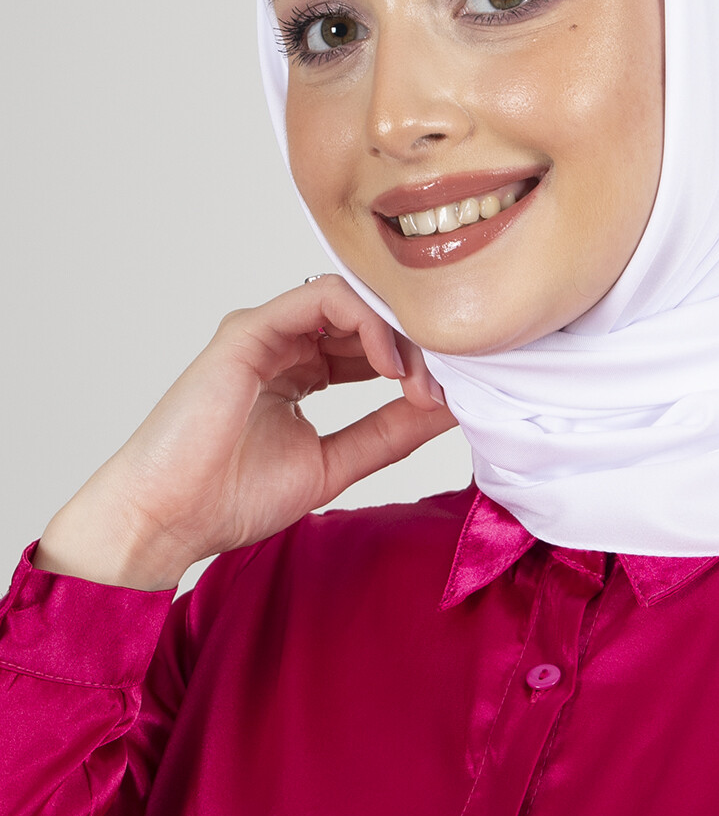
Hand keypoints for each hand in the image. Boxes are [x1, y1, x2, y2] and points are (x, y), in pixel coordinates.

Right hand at [33, 278, 456, 589]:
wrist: (169, 517)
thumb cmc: (230, 498)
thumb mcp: (336, 463)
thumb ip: (389, 432)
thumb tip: (447, 408)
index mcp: (300, 373)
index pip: (372, 346)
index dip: (418, 365)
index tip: (452, 397)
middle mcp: (283, 345)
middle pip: (368, 319)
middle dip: (417, 347)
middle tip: (452, 383)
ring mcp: (265, 333)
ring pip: (352, 299)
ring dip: (400, 334)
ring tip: (423, 380)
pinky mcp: (249, 329)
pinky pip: (323, 297)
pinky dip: (369, 322)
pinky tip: (390, 365)